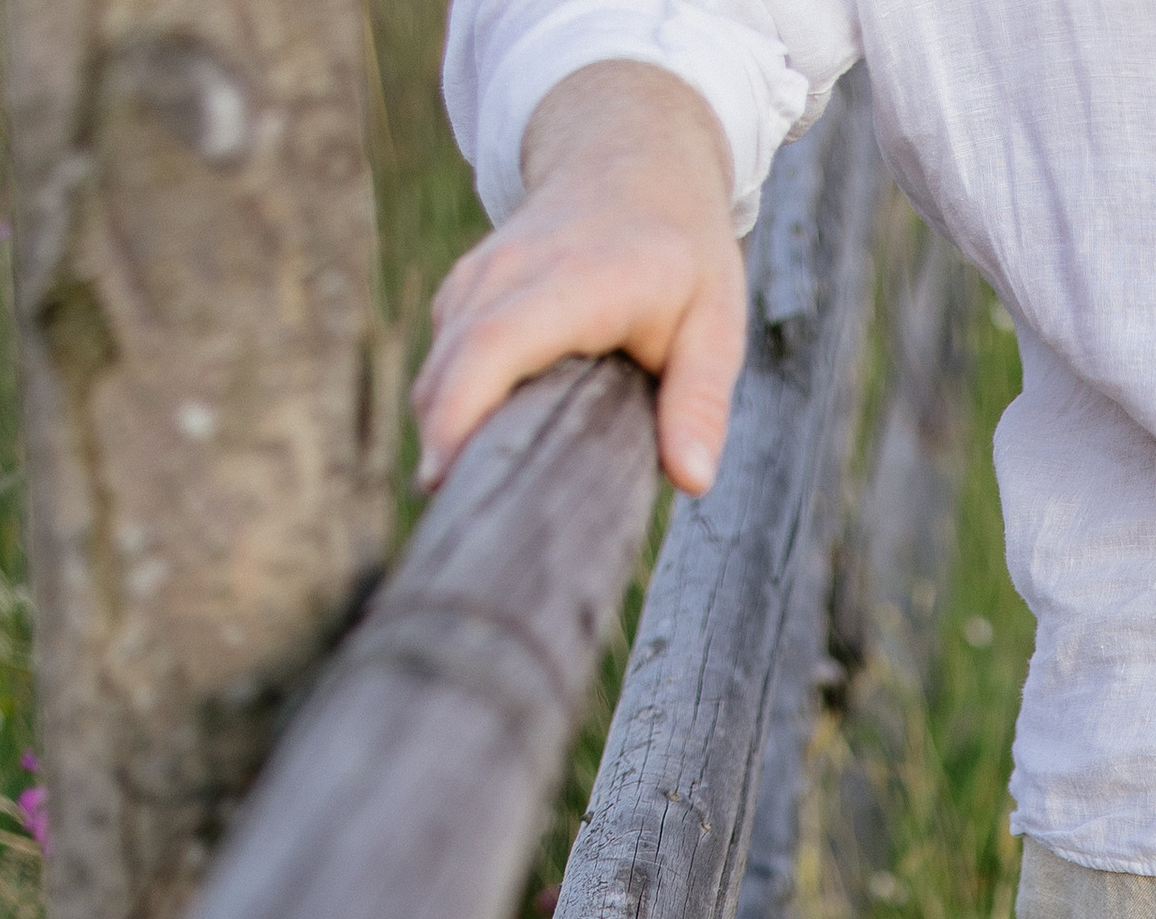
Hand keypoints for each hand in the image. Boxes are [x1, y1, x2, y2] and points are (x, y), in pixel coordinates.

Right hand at [413, 63, 745, 496]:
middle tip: (457, 522)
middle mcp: (511, 272)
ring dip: (442, 432)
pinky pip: (443, 356)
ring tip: (469, 506)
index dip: (462, 409)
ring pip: (439, 363)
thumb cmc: (680, 251)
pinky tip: (475, 459)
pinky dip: (448, 408)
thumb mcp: (716, 322)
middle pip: (452, 361)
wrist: (630, 158)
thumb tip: (692, 480)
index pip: (496, 343)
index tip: (447, 475)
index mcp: (575, 281)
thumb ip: (701, 400)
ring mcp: (479, 276)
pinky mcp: (466, 290)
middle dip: (442, 441)